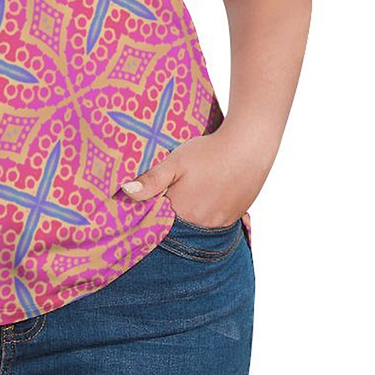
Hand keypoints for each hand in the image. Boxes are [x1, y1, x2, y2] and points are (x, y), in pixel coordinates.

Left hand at [118, 131, 261, 228]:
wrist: (248, 147)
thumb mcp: (175, 161)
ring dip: (190, 216)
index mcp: (182, 212)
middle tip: (171, 195)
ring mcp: (220, 223)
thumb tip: (125, 192)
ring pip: (197, 226)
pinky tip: (207, 197)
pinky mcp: (235, 218)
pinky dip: (207, 214)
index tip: (148, 201)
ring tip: (190, 195)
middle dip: (171, 216)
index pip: (159, 222)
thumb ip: (151, 180)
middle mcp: (201, 224)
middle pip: (178, 226)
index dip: (152, 213)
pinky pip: (215, 223)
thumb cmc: (208, 152)